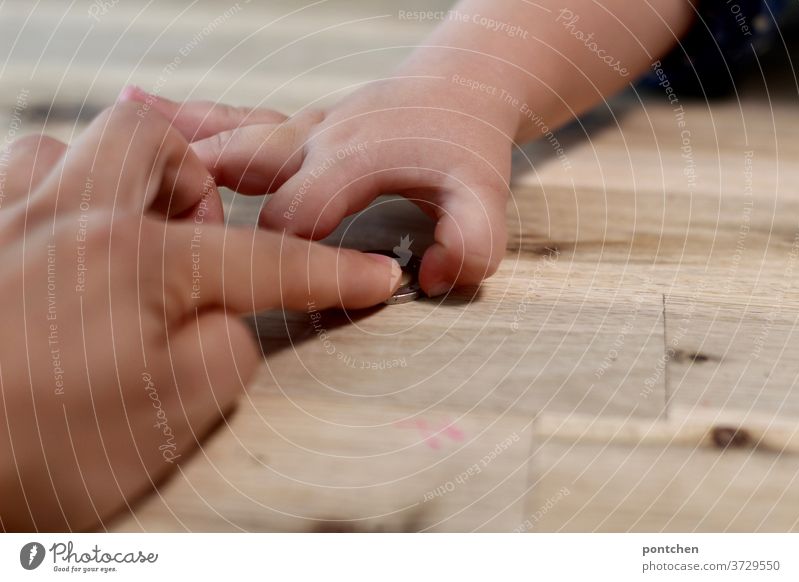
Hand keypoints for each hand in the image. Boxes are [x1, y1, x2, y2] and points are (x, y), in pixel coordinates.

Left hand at [0, 102, 400, 530]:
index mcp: (126, 261)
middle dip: (193, 183)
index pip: (259, 260)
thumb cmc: (25, 457)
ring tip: (125, 240)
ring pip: (65, 149)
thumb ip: (225, 350)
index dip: (327, 270)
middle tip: (200, 239)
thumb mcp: (169, 418)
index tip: (368, 275)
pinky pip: (8, 183)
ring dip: (112, 185)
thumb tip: (227, 320)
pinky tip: (58, 251)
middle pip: (148, 141)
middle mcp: (57, 220)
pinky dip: (50, 202)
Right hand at [118, 70, 517, 295]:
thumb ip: (471, 243)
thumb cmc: (464, 146)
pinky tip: (137, 106)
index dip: (271, 264)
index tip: (245, 294)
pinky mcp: (287, 130)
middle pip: (234, 172)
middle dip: (194, 212)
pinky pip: (228, 124)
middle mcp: (311, 138)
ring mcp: (294, 129)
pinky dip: (183, 121)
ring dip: (171, 155)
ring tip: (102, 159)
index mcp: (351, 158)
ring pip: (221, 139)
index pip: (292, 219)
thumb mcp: (486, 199)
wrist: (457, 90)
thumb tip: (430, 277)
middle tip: (149, 241)